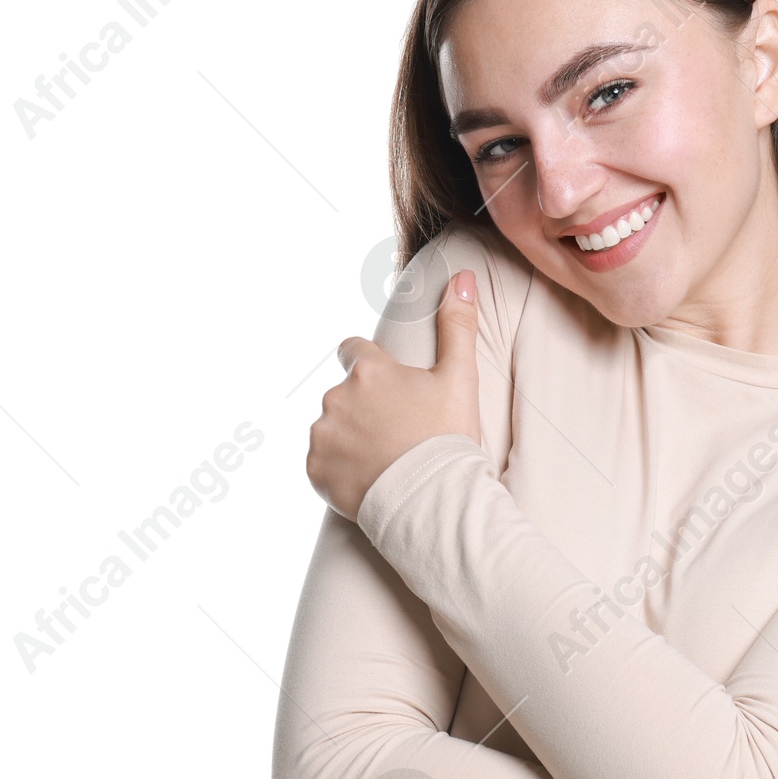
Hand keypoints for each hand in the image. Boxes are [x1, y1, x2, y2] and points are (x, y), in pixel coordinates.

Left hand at [306, 269, 482, 521]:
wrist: (433, 502)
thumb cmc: (449, 439)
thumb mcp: (460, 379)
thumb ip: (457, 325)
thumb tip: (463, 276)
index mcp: (369, 370)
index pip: (352, 350)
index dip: (370, 366)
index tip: (389, 388)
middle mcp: (337, 396)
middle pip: (344, 394)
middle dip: (364, 408)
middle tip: (397, 433)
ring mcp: (323, 434)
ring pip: (332, 428)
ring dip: (350, 438)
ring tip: (385, 460)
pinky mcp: (315, 470)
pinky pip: (322, 463)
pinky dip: (339, 469)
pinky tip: (369, 479)